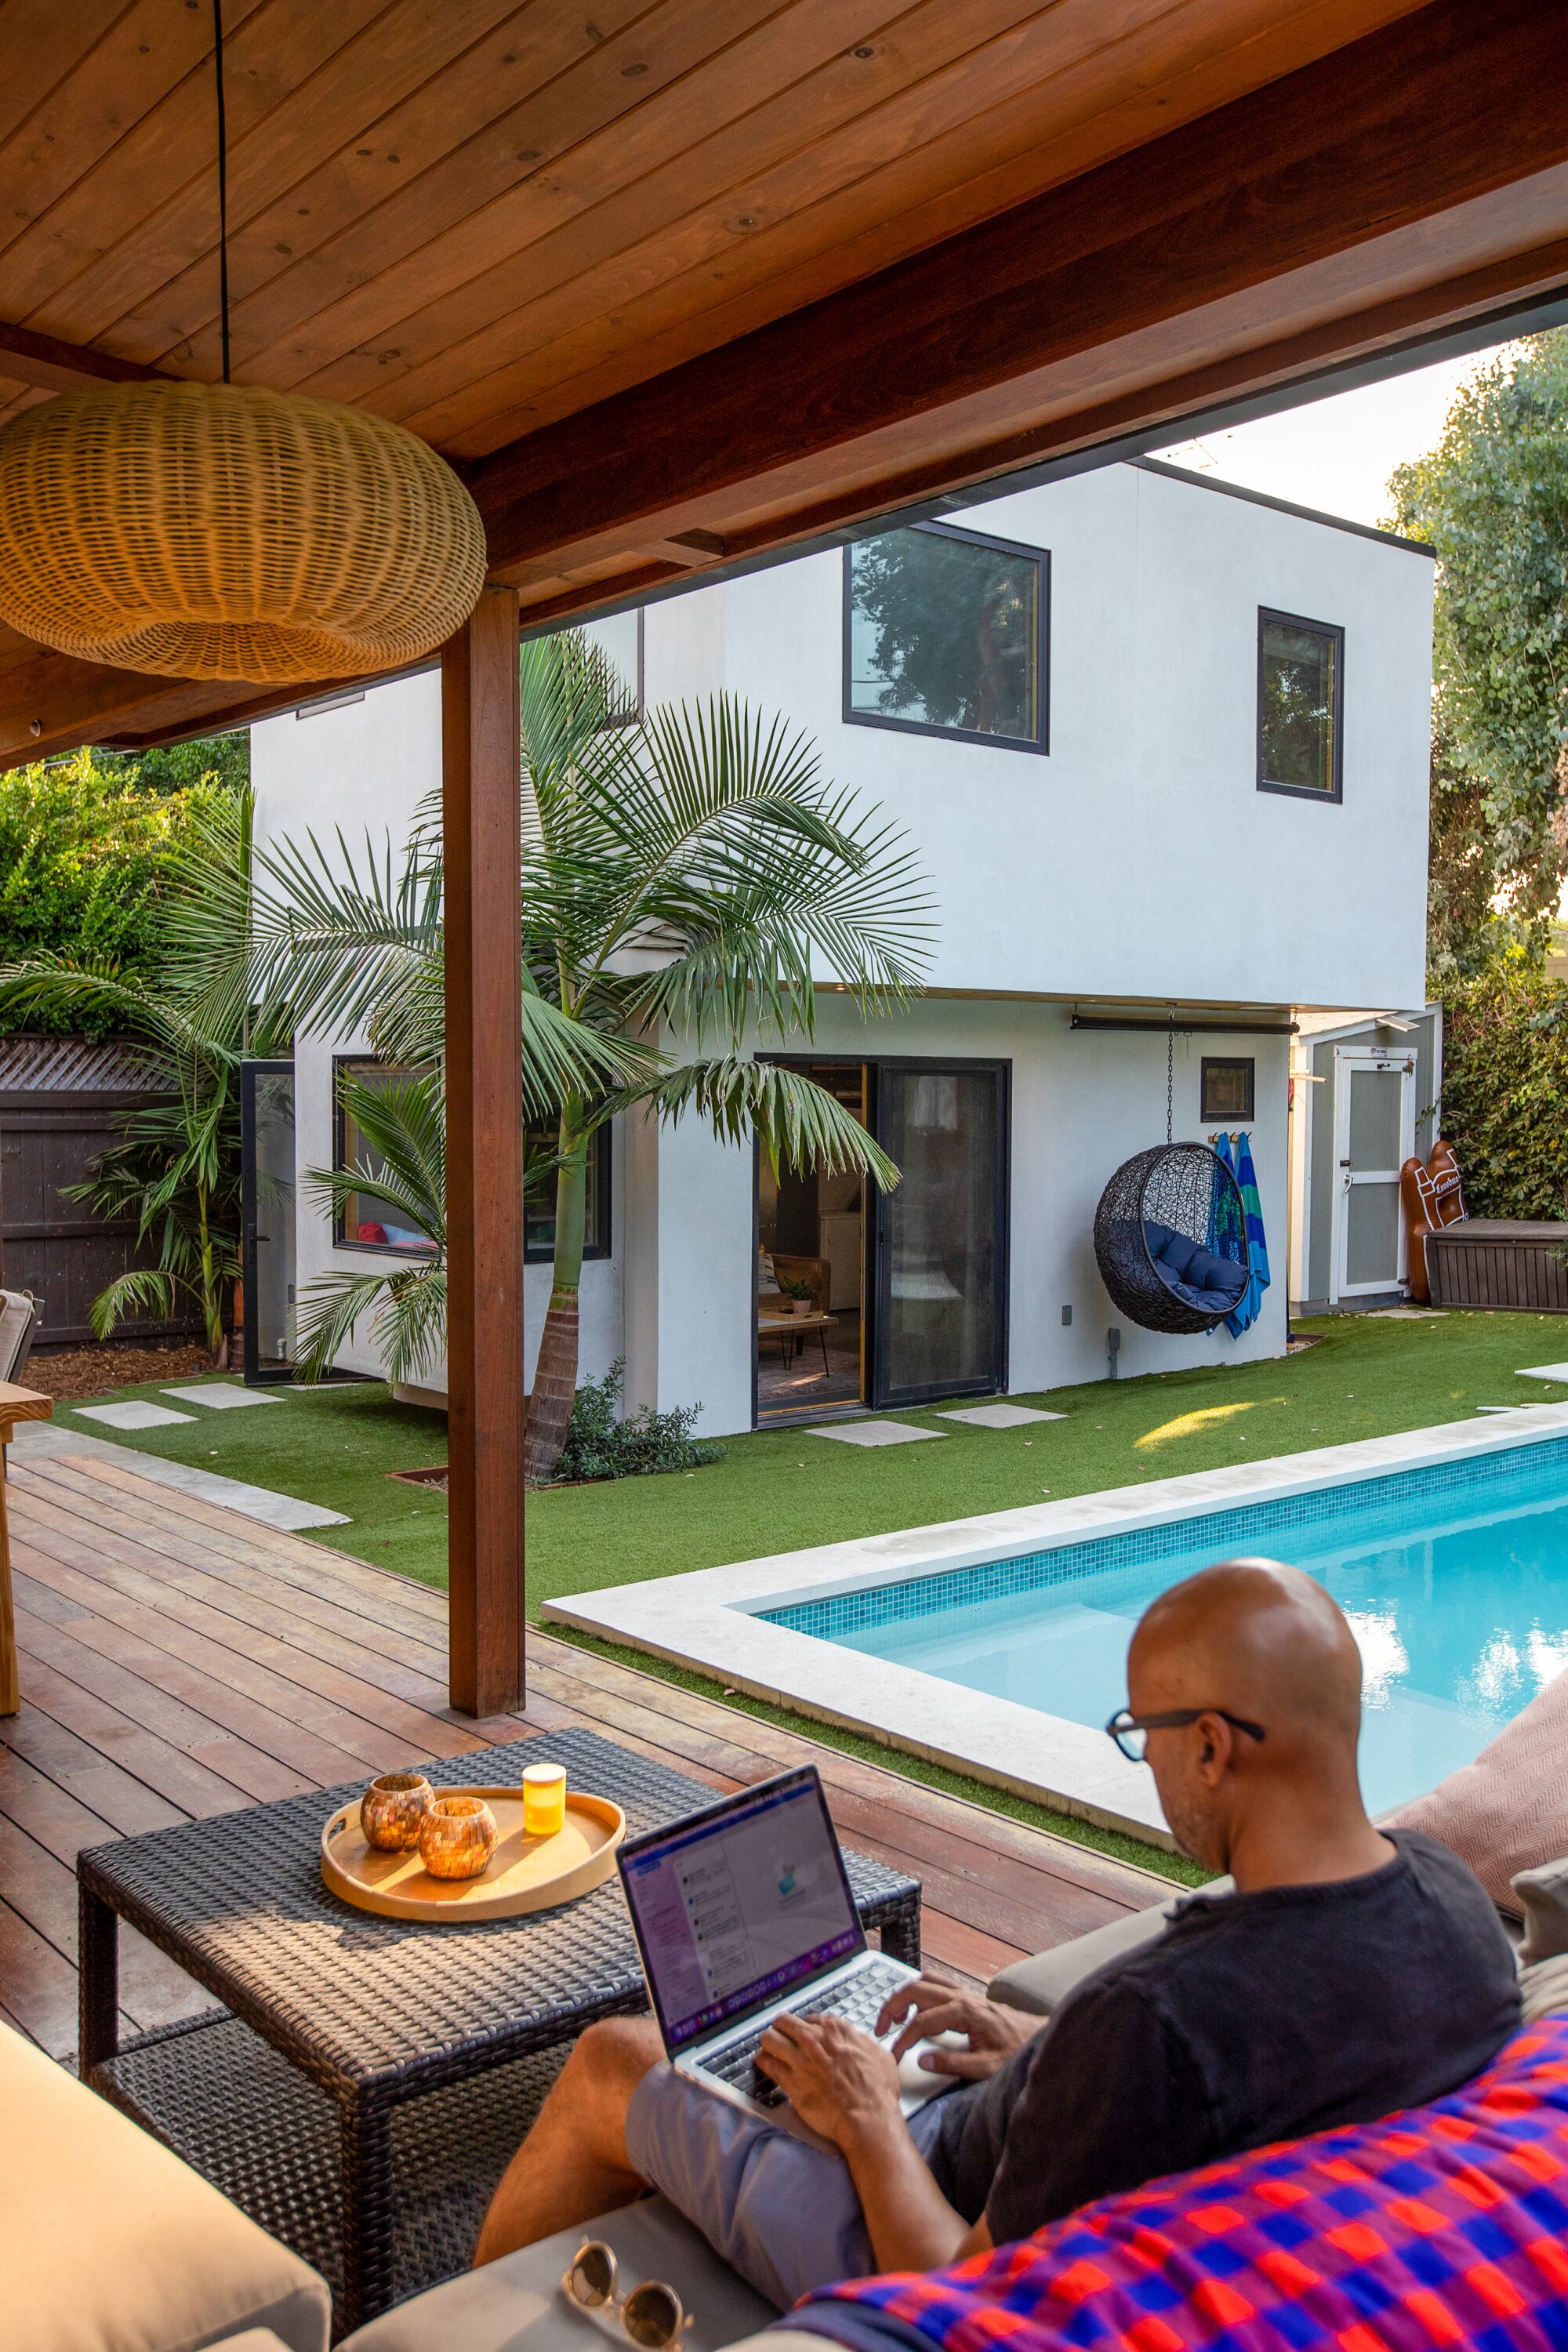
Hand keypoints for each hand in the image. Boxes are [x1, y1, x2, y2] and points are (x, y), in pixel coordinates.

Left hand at [756, 2011, 901, 2151]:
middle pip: (784, 2022)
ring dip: (768, 2042)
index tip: (803, 2034)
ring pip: (770, 2039)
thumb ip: (863, 2044)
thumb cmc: (876, 2090)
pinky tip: (763, 2062)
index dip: (805, 2028)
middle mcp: (814, 2039)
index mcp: (836, 2030)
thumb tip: (860, 2043)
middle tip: (780, 2035)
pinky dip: (763, 2062)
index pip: (810, 2019)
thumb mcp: (879, 2055)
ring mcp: (800, 2059)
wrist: (867, 2116)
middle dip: (781, 2028)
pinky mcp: (790, 2080)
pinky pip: (767, 2064)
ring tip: (767, 2048)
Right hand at [875, 1978, 1036, 2081]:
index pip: (921, 2022)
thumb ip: (952, 2064)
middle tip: (880, 2028)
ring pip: (925, 1982)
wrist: (1039, 2039)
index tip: (893, 2055)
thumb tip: (922, 2059)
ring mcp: (965, 1993)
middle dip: (893, 2006)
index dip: (903, 2039)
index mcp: (964, 2012)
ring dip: (904, 1995)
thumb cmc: (1016, 2052)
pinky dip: (919, 1993)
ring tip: (893, 2016)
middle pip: (916, 1990)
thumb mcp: (986, 2067)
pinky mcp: (968, 1997)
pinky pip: (936, 1985)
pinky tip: (916, 2009)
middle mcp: (962, 1996)